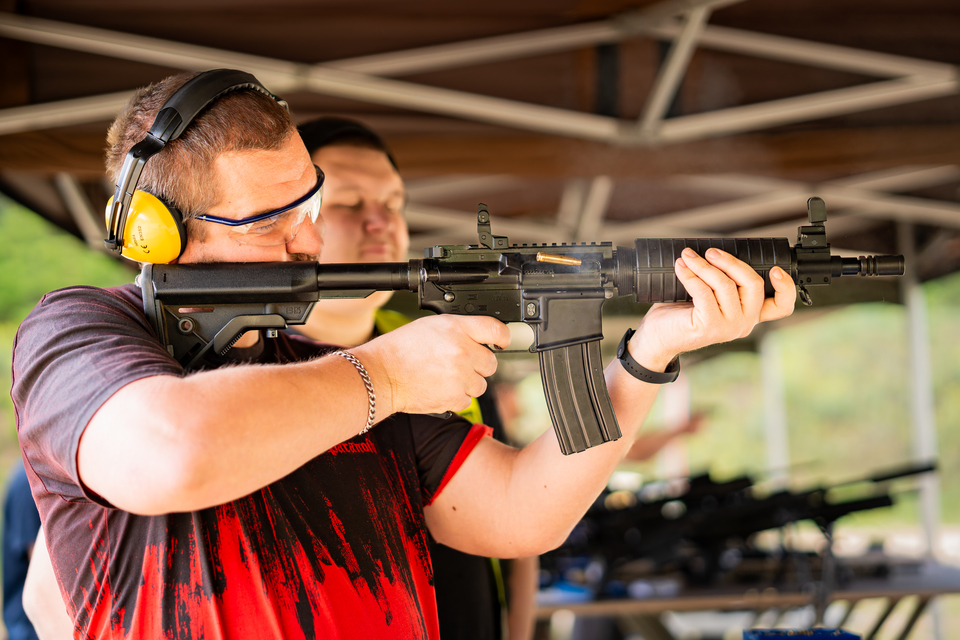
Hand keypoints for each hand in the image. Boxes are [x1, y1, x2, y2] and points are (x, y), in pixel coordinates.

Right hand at [356, 314, 510, 415]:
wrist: (381, 374)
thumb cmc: (402, 349)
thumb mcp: (433, 326)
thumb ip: (461, 330)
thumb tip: (481, 339)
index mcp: (457, 328)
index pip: (496, 330)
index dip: (503, 337)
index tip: (502, 342)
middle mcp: (462, 351)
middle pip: (491, 362)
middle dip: (478, 364)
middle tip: (458, 363)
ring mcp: (460, 376)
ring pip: (481, 384)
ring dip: (468, 382)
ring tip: (444, 376)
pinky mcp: (455, 397)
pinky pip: (468, 400)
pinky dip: (456, 397)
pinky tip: (439, 387)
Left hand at [629, 248, 794, 368]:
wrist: (657, 336)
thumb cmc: (680, 313)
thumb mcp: (710, 295)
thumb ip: (723, 281)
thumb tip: (717, 252)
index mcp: (750, 314)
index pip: (781, 306)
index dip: (786, 287)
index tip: (775, 269)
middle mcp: (744, 323)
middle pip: (752, 283)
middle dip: (730, 262)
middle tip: (709, 252)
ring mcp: (729, 327)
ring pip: (725, 285)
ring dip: (704, 266)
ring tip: (688, 256)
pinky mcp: (710, 326)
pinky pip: (703, 292)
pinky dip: (691, 275)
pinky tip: (681, 267)